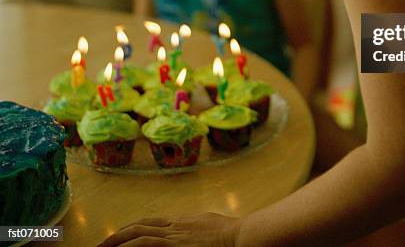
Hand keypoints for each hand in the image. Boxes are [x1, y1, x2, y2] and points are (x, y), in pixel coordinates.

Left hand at [97, 213, 239, 246]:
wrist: (238, 236)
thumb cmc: (230, 234)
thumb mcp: (208, 226)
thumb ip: (195, 229)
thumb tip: (192, 233)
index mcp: (181, 222)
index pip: (150, 223)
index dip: (132, 228)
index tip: (120, 234)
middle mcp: (174, 227)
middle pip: (140, 227)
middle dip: (119, 235)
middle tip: (102, 244)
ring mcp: (174, 235)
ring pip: (138, 233)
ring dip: (118, 240)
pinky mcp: (175, 243)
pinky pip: (147, 243)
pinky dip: (131, 245)